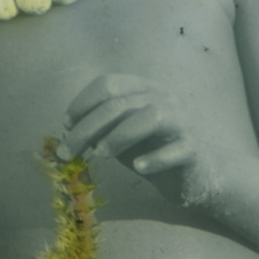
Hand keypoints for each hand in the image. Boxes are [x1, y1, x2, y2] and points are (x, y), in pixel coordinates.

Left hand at [60, 73, 212, 201]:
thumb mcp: (120, 137)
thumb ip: (99, 130)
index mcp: (144, 89)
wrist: (193, 174)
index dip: (82, 103)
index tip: (65, 126)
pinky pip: (175, 149)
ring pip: (148, 118)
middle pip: (120, 104)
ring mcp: (181, 122)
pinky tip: (139, 168)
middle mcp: (163, 99)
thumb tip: (68, 131)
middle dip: (86, 128)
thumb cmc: (152, 151)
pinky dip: (155, 158)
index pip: (109, 84)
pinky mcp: (193, 149)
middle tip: (67, 153)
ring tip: (98, 156)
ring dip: (118, 137)